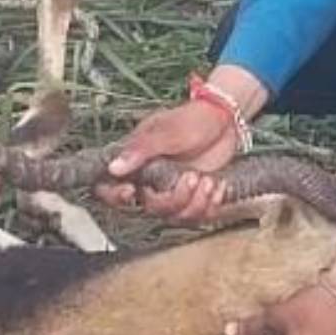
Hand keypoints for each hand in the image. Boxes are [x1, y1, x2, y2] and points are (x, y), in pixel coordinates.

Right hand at [99, 100, 240, 221]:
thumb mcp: (166, 131)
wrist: (224, 119)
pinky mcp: (193, 196)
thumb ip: (140, 149)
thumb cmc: (193, 118)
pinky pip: (198, 215)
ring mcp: (172, 190)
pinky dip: (211, 204)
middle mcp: (151, 180)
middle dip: (175, 198)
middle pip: (151, 208)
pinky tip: (217, 186)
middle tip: (192, 177)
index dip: (115, 197)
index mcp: (137, 162)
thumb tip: (114, 167)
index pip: (111, 188)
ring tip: (208, 181)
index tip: (130, 192)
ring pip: (176, 215)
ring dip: (196, 202)